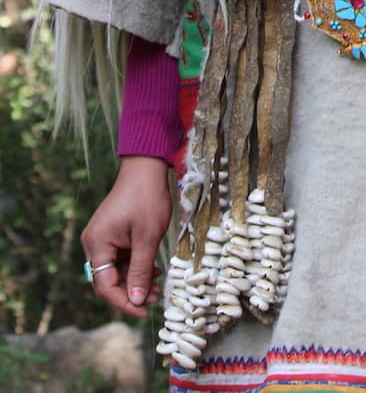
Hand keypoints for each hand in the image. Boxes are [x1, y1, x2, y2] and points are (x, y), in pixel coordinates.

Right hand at [81, 155, 172, 316]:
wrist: (147, 167)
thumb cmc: (147, 198)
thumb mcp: (147, 238)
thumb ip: (140, 271)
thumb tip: (135, 300)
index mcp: (97, 244)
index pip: (105, 286)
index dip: (124, 302)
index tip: (144, 311)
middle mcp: (94, 243)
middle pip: (109, 280)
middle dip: (131, 291)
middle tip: (155, 298)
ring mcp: (102, 237)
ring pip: (116, 270)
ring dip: (135, 279)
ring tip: (158, 286)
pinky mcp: (112, 233)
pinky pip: (120, 258)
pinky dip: (135, 266)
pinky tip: (153, 270)